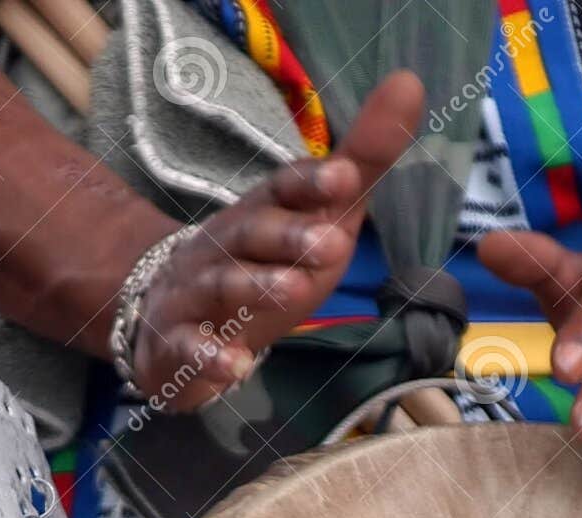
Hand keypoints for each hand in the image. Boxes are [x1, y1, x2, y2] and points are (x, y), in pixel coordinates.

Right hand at [130, 72, 423, 409]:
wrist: (170, 309)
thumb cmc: (265, 259)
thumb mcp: (321, 213)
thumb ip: (363, 163)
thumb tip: (411, 86)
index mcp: (262, 213)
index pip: (283, 189)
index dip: (311, 182)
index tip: (345, 176)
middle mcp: (225, 245)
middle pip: (253, 235)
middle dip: (290, 236)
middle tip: (333, 245)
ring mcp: (196, 292)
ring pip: (222, 286)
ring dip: (254, 287)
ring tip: (292, 293)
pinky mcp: (178, 343)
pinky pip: (189, 349)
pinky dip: (208, 357)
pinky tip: (234, 367)